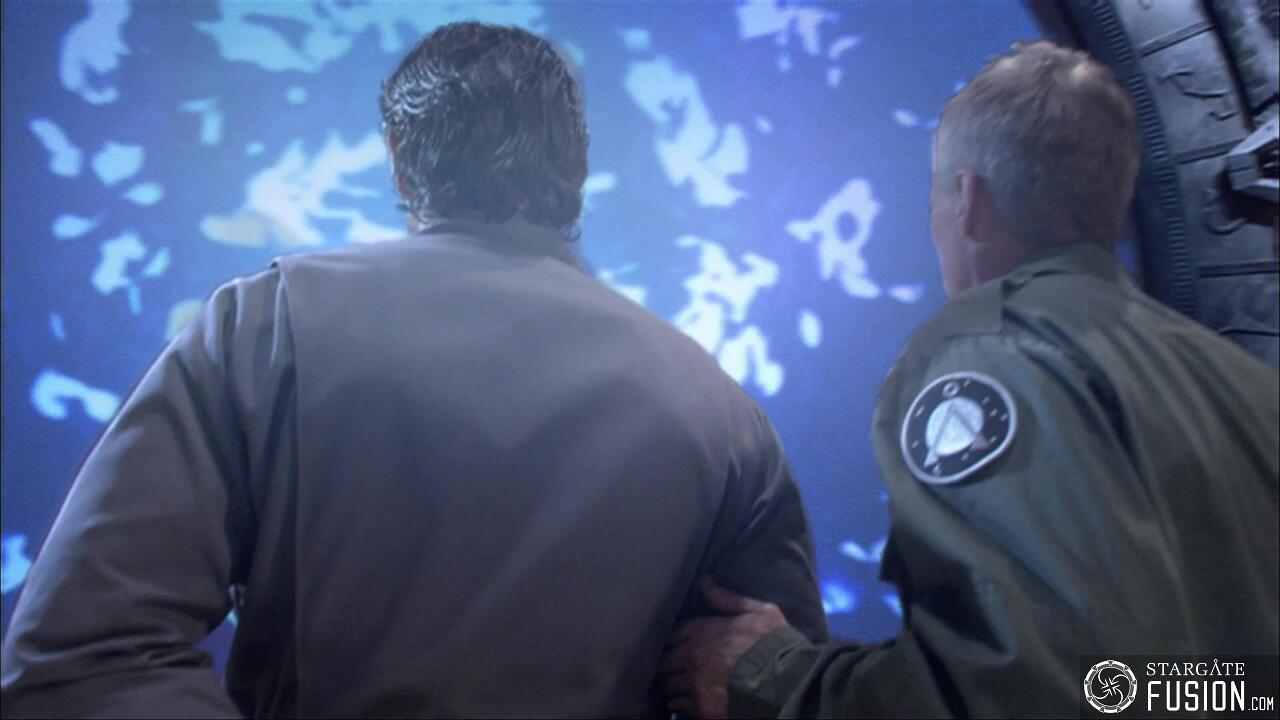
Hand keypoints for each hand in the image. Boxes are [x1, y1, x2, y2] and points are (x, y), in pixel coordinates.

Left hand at [659, 577, 789, 718]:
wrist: (785, 682)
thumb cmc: (774, 645)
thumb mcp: (759, 612)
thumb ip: (728, 598)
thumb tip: (705, 581)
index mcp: (703, 631)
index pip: (673, 635)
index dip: (675, 641)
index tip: (677, 646)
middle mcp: (691, 656)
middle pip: (665, 660)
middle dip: (669, 663)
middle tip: (674, 667)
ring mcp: (693, 683)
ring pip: (668, 683)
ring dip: (672, 683)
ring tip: (677, 685)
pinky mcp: (700, 708)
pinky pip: (677, 705)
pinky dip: (679, 703)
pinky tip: (686, 701)